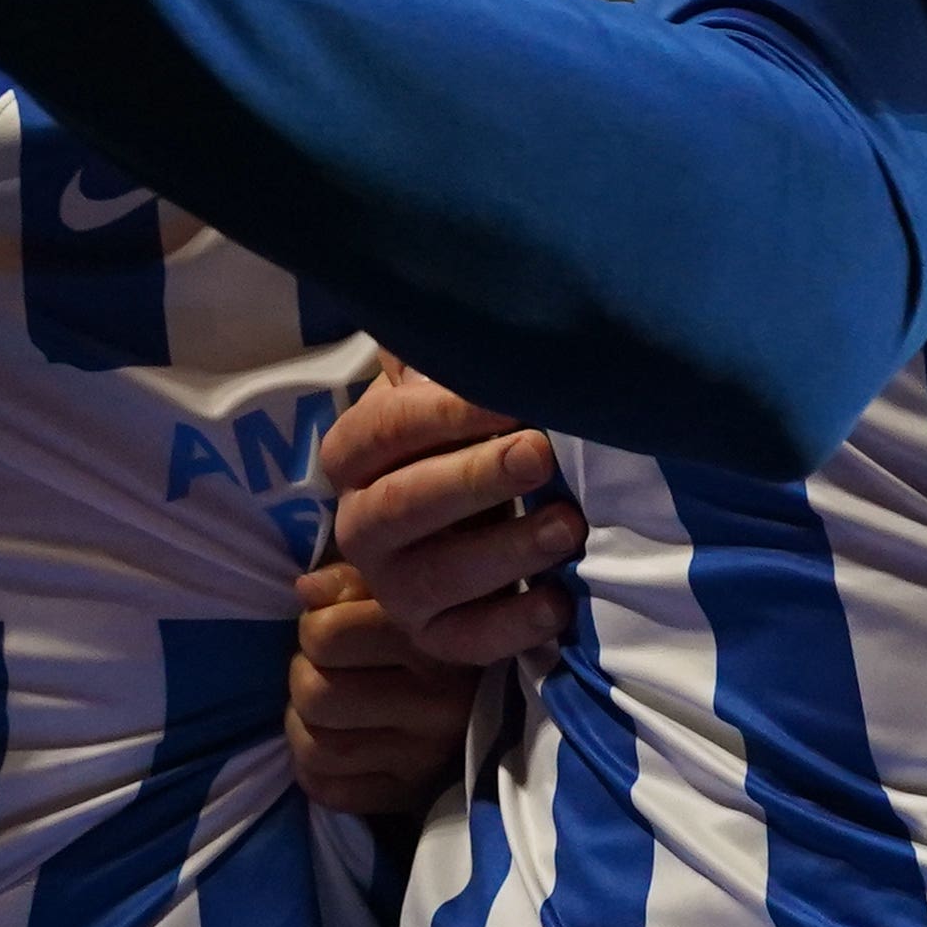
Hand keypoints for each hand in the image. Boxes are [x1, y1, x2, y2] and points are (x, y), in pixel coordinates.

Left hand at [287, 563, 478, 817]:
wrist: (504, 689)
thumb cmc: (441, 623)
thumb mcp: (407, 585)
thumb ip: (357, 578)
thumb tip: (307, 591)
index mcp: (436, 639)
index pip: (325, 636)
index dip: (313, 626)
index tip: (334, 624)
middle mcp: (440, 702)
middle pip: (315, 695)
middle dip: (304, 675)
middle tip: (326, 667)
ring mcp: (429, 755)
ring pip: (318, 748)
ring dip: (303, 724)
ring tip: (326, 704)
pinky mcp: (416, 793)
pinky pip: (332, 792)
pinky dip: (315, 769)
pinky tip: (333, 742)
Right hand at [318, 361, 584, 671]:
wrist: (467, 555)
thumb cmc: (467, 452)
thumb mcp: (452, 405)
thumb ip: (440, 361)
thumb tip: (449, 282)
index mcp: (358, 462)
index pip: (376, 434)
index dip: (437, 415)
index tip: (509, 396)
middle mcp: (363, 528)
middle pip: (397, 507)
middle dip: (471, 479)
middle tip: (540, 454)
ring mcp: (396, 591)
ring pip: (433, 579)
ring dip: (504, 551)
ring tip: (568, 525)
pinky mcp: (435, 643)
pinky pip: (466, 644)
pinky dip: (512, 626)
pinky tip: (558, 602)